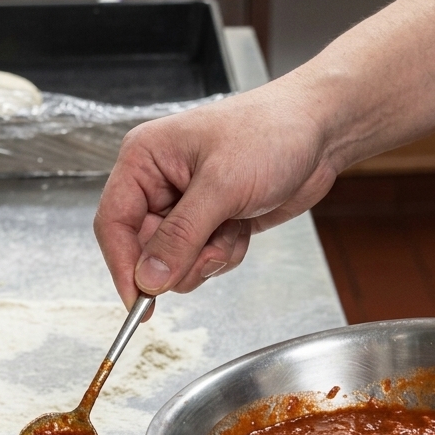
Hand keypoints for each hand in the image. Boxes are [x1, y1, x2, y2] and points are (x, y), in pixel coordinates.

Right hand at [93, 81, 336, 308]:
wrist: (321, 131)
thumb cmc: (271, 133)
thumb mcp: (221, 186)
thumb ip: (180, 237)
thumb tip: (148, 279)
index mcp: (144, 160)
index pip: (113, 223)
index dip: (122, 266)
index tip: (139, 302)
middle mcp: (157, 184)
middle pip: (143, 250)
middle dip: (180, 261)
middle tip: (212, 251)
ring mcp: (184, 206)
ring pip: (173, 263)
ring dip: (206, 258)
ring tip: (232, 229)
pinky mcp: (209, 222)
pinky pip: (201, 260)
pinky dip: (224, 254)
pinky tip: (243, 226)